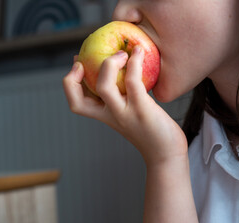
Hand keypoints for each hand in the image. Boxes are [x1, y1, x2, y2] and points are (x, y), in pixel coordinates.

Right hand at [63, 46, 187, 166]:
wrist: (167, 153)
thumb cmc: (153, 131)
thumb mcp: (132, 114)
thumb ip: (125, 99)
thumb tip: (127, 73)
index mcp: (106, 117)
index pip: (77, 104)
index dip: (70, 84)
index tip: (79, 65)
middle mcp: (111, 116)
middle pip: (78, 102)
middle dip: (72, 78)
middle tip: (82, 60)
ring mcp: (125, 114)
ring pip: (104, 88)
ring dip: (108, 64)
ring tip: (120, 53)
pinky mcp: (142, 110)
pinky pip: (133, 82)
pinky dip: (134, 63)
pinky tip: (140, 52)